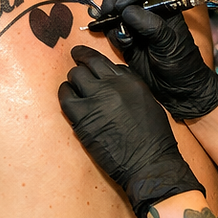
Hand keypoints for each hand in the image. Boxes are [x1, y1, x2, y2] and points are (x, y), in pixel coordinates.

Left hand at [59, 46, 205, 217]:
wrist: (149, 162)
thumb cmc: (153, 136)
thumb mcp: (146, 99)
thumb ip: (128, 83)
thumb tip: (112, 74)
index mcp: (129, 81)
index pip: (101, 59)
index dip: (87, 55)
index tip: (80, 55)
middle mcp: (111, 86)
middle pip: (85, 66)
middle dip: (79, 68)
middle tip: (77, 72)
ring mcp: (95, 101)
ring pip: (74, 78)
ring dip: (72, 81)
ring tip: (73, 87)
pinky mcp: (83, 119)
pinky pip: (66, 98)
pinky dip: (65, 95)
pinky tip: (69, 99)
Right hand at [97, 0, 217, 119]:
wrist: (177, 90)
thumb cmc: (181, 64)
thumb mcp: (169, 42)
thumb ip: (151, 25)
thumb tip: (128, 11)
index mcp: (163, 5)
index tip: (123, 4)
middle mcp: (146, 10)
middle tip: (109, 12)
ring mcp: (133, 24)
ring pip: (114, 8)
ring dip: (110, 16)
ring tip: (118, 32)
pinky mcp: (124, 38)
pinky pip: (110, 28)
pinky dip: (109, 32)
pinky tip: (121, 42)